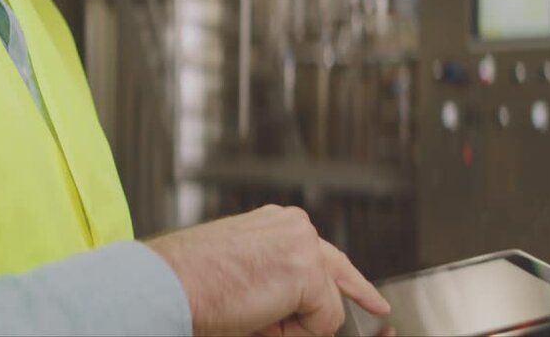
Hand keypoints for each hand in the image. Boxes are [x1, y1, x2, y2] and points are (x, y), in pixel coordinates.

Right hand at [147, 205, 389, 335]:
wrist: (168, 284)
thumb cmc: (190, 282)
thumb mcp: (241, 269)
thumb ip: (276, 276)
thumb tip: (300, 303)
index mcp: (276, 223)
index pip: (322, 252)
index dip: (349, 281)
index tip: (370, 297)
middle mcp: (294, 226)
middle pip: (338, 271)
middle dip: (358, 293)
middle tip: (380, 308)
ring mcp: (303, 246)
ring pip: (326, 304)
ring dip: (293, 324)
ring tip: (251, 317)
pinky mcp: (307, 272)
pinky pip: (323, 321)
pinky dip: (294, 333)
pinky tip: (260, 320)